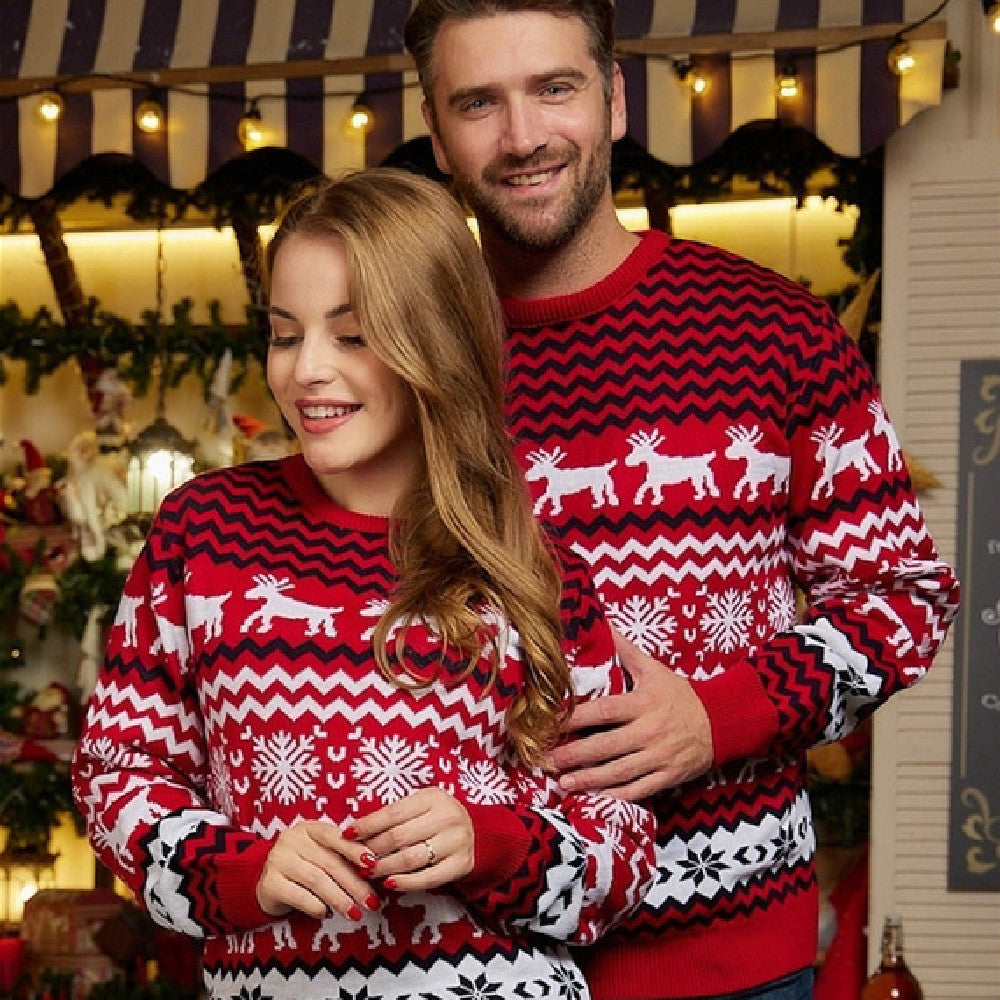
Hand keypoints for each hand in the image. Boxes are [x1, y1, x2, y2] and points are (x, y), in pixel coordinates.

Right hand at [256, 820, 377, 920]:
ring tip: (355, 913)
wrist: (266, 883)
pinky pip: (299, 896)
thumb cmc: (303, 867)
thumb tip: (374, 870)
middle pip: (329, 862)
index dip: (354, 849)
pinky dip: (316, 906)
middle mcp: (292, 840)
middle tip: (371, 902)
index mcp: (309, 828)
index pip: (334, 836)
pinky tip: (326, 914)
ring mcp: (278, 860)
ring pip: (317, 880)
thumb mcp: (320, 854)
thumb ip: (341, 857)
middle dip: (354, 884)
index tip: (373, 864)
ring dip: (339, 899)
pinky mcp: (270, 883)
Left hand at [346, 787, 474, 891]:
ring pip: (410, 859)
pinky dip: (405, 883)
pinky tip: (390, 883)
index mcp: (433, 798)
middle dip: (373, 850)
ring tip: (368, 871)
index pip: (392, 813)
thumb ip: (394, 815)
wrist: (476, 832)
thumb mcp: (420, 806)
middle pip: (399, 837)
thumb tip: (357, 830)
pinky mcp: (461, 864)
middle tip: (356, 858)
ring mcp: (456, 841)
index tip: (348, 834)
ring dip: (384, 868)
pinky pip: (428, 878)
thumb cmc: (437, 818)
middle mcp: (447, 817)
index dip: (368, 825)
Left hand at [549, 630, 713, 799]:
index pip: (603, 711)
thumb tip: (601, 623)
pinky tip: (594, 797)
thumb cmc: (680, 694)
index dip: (575, 718)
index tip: (551, 723)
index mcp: (643, 703)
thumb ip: (624, 650)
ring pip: (619, 772)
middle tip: (548, 760)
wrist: (722, 721)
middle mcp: (649, 731)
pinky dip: (616, 795)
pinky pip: (638, 790)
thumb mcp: (654, 669)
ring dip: (589, 780)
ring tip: (564, 782)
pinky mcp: (668, 776)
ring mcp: (659, 757)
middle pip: (606, 746)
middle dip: (575, 754)